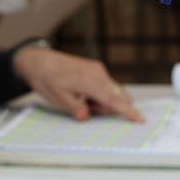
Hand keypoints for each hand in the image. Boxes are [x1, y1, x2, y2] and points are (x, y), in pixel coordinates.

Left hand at [12, 47, 141, 121]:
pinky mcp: (95, 69)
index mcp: (90, 82)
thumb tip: (86, 116)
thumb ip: (75, 109)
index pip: (114, 100)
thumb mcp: (58, 99)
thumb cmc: (47, 79)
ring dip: (101, 101)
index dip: (127, 112)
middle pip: (116, 96)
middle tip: (84, 107)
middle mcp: (98, 74)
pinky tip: (81, 93)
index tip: (140, 119)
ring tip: (78, 98)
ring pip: (111, 91)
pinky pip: (104, 85)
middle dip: (107, 107)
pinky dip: (98, 94)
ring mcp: (97, 70)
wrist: (39, 61)